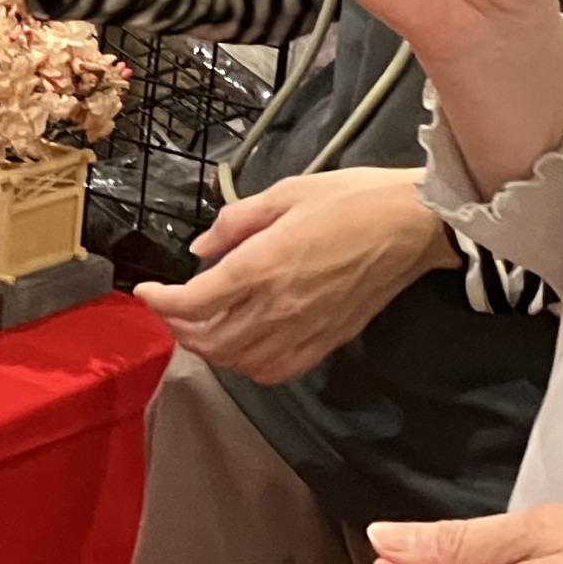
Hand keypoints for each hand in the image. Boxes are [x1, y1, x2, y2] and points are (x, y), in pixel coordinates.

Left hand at [136, 168, 446, 382]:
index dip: (160, 301)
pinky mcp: (326, 343)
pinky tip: (240, 347)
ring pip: (236, 361)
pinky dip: (245, 365)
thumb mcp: (286, 193)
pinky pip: (274, 371)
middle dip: (177, 326)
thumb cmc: (353, 199)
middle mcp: (276, 307)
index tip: (148, 291)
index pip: (192, 302)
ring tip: (198, 327)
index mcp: (261, 266)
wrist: (414, 226)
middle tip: (168, 308)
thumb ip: (235, 222)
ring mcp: (302, 331)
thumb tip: (201, 248)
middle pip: (207, 339)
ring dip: (207, 349)